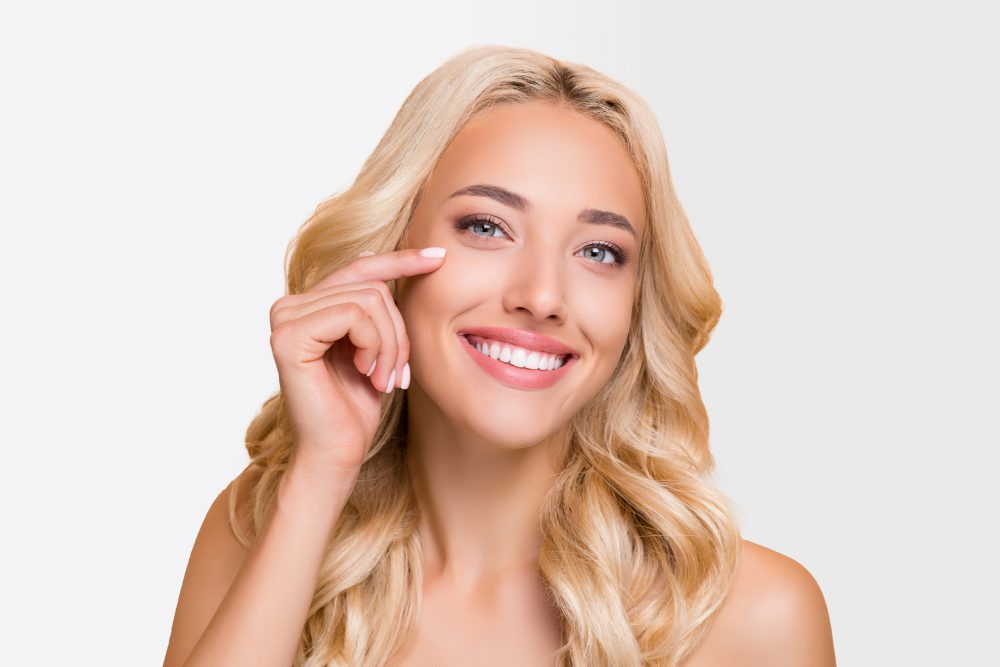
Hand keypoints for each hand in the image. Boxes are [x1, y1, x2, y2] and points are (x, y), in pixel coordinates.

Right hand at [268, 246, 445, 481]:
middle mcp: (289, 306)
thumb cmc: (355, 406)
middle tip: (395, 373)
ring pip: (369, 300)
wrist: (336, 453)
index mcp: (308, 305)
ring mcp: (284, 319)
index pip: (360, 267)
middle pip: (372, 285)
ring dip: (390, 344)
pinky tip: (366, 373)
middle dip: (397, 331)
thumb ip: (368, 304)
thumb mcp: (372, 344)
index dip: (400, 260)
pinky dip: (374, 345)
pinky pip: (354, 315)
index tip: (439, 258)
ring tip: (382, 378)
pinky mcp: (289, 336)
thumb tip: (369, 251)